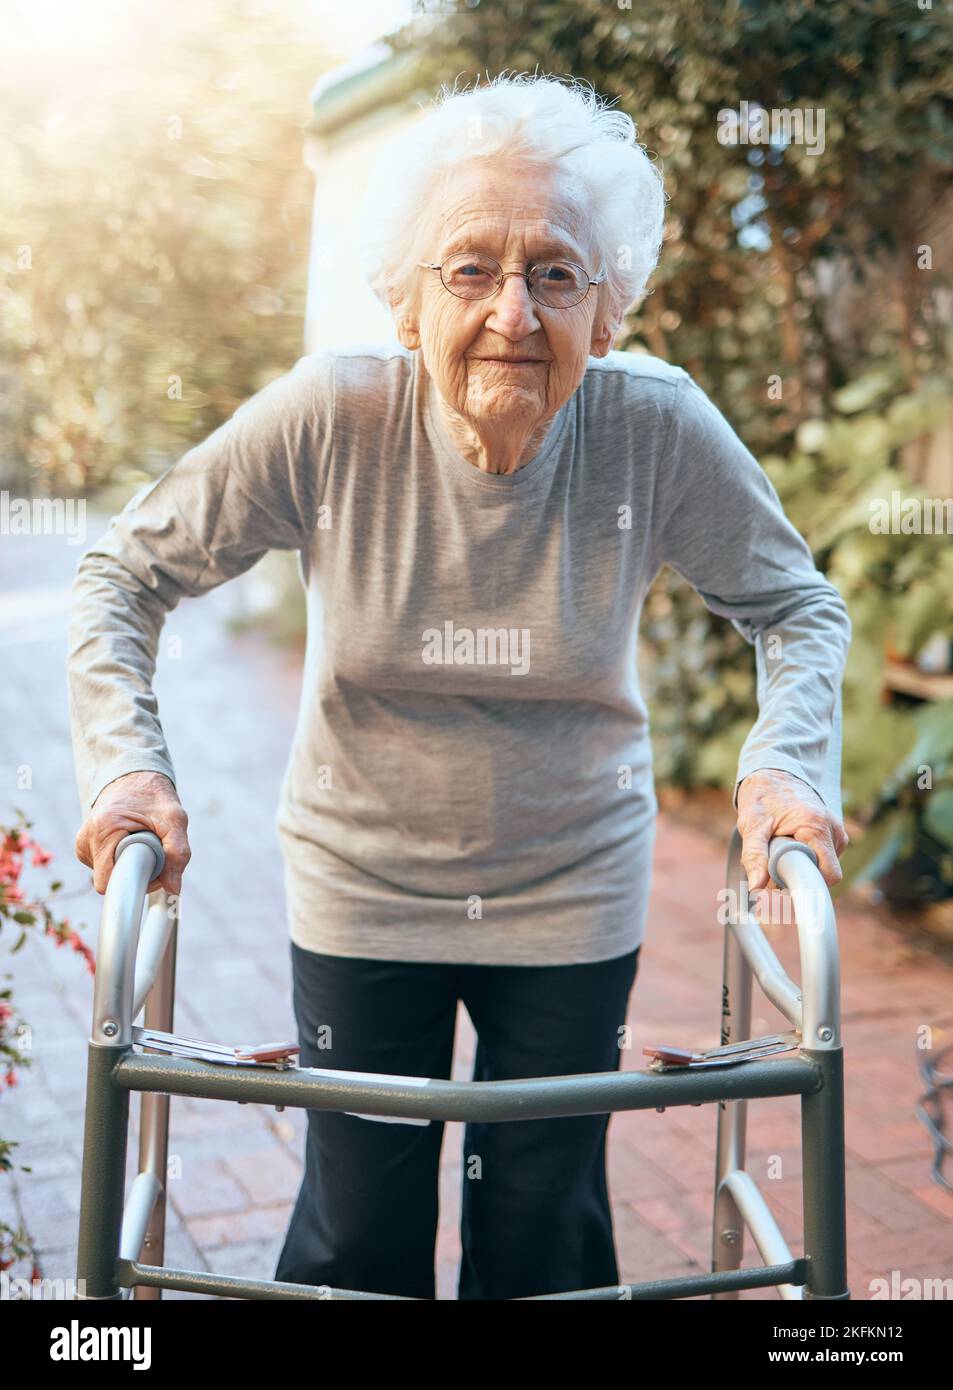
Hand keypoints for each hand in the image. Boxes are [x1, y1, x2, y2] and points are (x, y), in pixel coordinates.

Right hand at [75, 770, 190, 896]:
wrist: (134, 777)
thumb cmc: (154, 796)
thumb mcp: (174, 819)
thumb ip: (178, 853)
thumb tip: (173, 888)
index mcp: (103, 829)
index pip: (107, 882)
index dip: (135, 883)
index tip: (154, 871)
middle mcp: (86, 837)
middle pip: (110, 880)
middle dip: (136, 873)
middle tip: (155, 852)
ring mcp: (83, 843)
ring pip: (108, 876)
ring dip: (129, 866)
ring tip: (142, 842)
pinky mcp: (85, 847)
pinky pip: (105, 868)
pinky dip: (121, 861)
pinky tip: (130, 844)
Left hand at [736, 769, 848, 891]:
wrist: (773, 774)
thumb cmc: (761, 796)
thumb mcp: (751, 826)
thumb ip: (754, 856)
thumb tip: (756, 887)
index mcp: (817, 826)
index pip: (829, 874)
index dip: (806, 884)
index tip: (782, 883)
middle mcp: (833, 829)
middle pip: (824, 873)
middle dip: (798, 876)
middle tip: (772, 865)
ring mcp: (837, 832)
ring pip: (823, 867)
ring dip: (800, 867)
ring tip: (779, 849)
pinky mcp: (834, 835)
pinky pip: (823, 859)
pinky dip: (805, 859)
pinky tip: (789, 847)